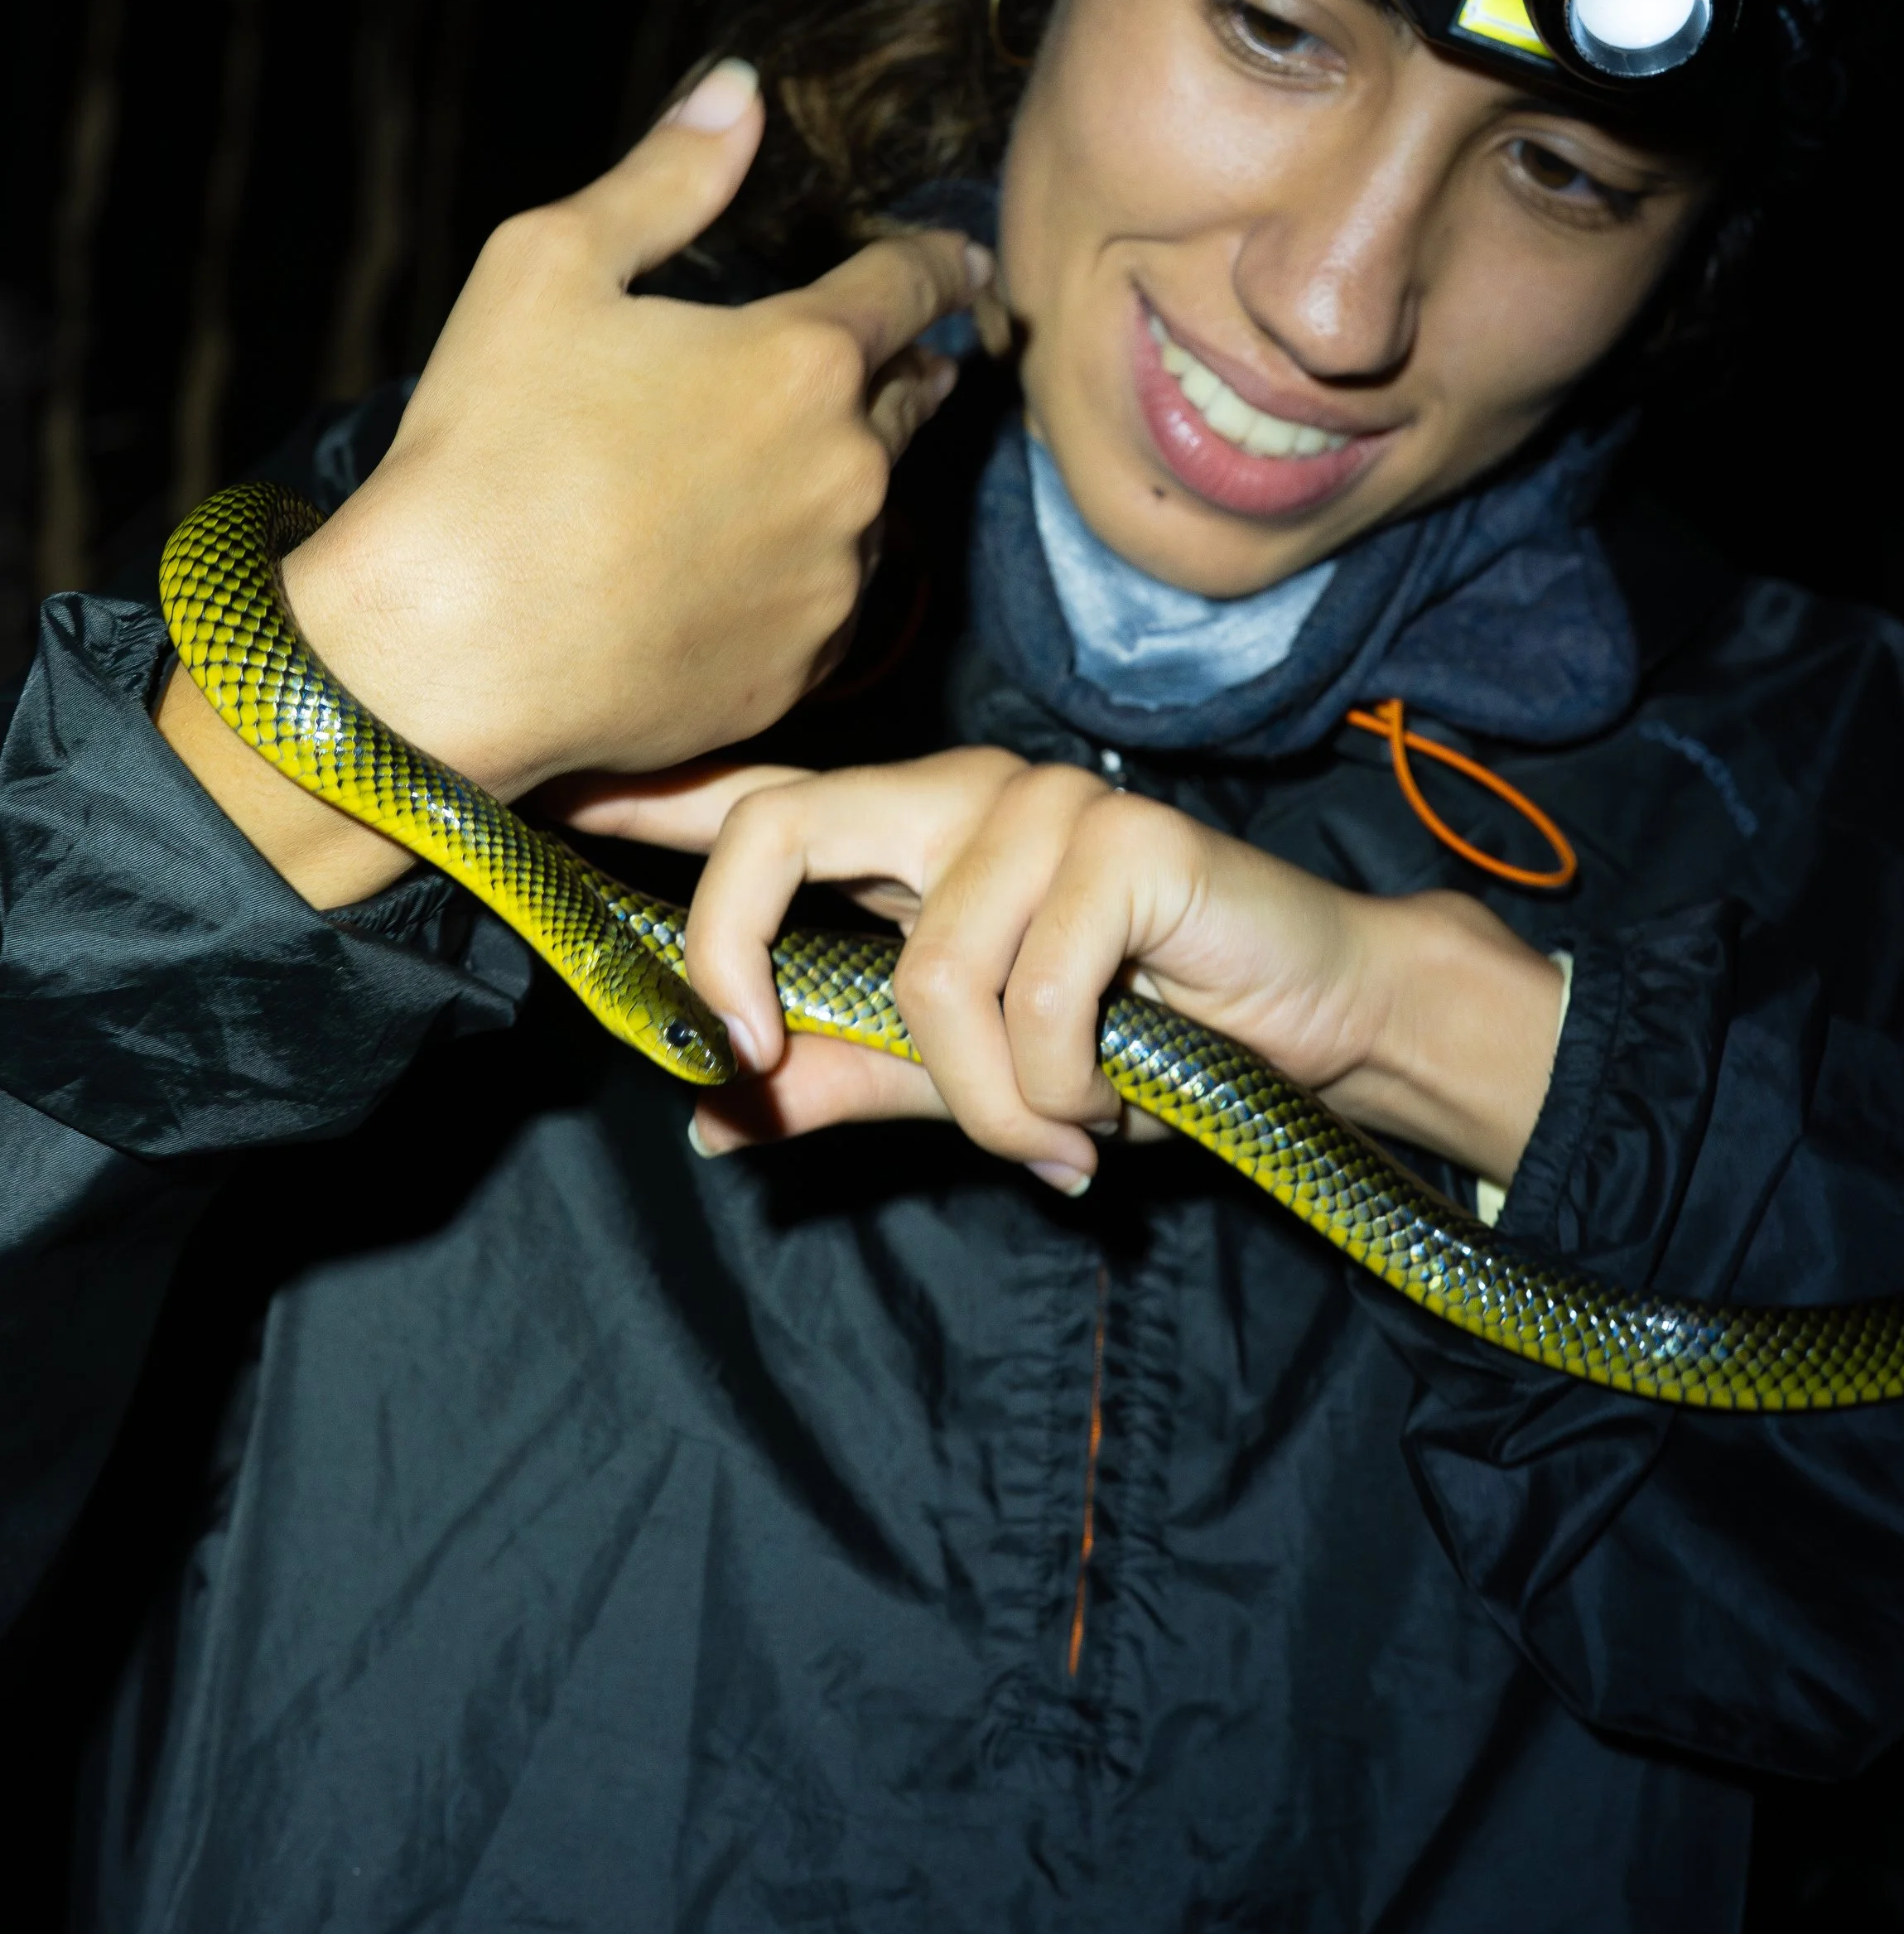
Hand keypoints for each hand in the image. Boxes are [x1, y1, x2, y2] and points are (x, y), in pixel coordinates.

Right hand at [158, 62, 991, 904]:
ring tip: (745, 476)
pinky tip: (718, 569)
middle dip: (892, 371)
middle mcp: (849, 471)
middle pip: (908, 399)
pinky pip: (826, 603)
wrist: (445, 654)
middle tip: (860, 363)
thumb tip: (739, 94)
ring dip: (835, 478)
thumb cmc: (487, 448)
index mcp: (804, 358)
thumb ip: (664, 177)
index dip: (936, 263)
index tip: (958, 262)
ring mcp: (833, 581)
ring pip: (870, 507)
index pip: (913, 286)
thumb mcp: (549, 265)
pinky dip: (796, 575)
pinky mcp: (802, 671)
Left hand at [565, 747, 1567, 1193]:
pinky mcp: (1119, 837)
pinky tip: (1106, 1112)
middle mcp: (961, 795)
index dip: (648, 800)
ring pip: (923, 972)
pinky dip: (1053, 1092)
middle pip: (777, 827)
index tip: (552, 807)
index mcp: (913, 839)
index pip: (757, 802)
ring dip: (984, 1102)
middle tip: (753, 1062)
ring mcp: (1041, 803)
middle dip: (732, 953)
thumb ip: (853, 1080)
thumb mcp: (976, 1080)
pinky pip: (1023, 996)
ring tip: (1054, 1138)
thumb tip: (707, 1124)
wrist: (1321, 1020)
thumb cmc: (1151, 1041)